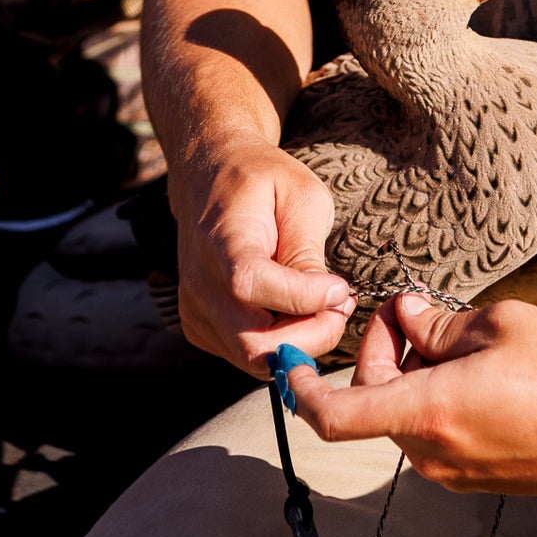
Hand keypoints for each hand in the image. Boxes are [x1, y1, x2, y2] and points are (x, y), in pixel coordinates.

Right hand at [174, 136, 354, 373]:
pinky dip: (280, 342)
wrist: (213, 178)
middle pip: (253, 344)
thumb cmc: (264, 182)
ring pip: (254, 358)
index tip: (341, 289)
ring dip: (300, 341)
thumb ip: (307, 251)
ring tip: (324, 304)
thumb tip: (326, 301)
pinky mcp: (201, 328)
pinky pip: (247, 354)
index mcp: (222, 241)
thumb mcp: (301, 197)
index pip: (251, 285)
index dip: (302, 299)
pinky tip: (296, 310)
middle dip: (311, 336)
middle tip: (341, 305)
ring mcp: (195, 312)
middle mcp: (201, 284)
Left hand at [288, 295, 536, 495]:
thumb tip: (405, 315)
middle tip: (415, 311)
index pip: (335, 415)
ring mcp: (453, 470)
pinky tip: (473, 364)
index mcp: (429, 413)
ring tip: (455, 333)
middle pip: (372, 400)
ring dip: (411, 372)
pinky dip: (433, 394)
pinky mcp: (474, 474)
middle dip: (381, 350)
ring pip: (402, 413)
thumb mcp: (498, 324)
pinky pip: (432, 429)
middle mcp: (431, 452)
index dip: (299, 389)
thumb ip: (437, 323)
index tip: (286, 363)